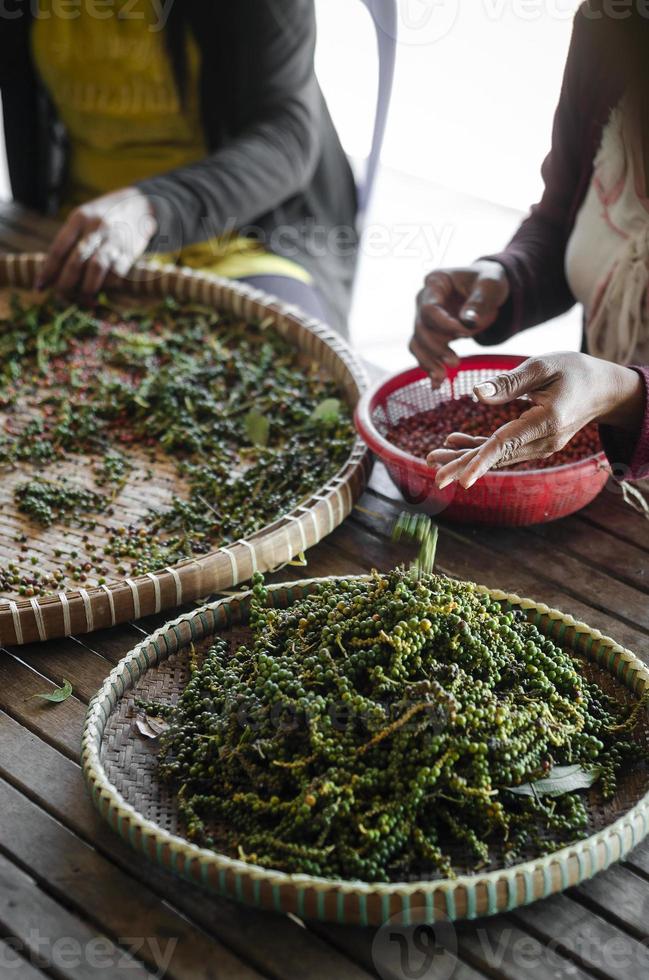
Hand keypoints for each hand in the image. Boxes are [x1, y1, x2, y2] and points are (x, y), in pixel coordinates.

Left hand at [38, 188, 157, 296]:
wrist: (140, 206)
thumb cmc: (104, 217)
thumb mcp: (84, 219)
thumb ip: (69, 241)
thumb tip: (52, 273)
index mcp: (79, 218)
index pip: (58, 249)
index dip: (47, 272)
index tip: (40, 286)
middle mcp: (96, 228)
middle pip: (75, 262)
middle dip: (65, 284)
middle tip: (60, 295)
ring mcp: (114, 241)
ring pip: (95, 269)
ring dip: (86, 288)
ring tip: (81, 296)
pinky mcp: (129, 253)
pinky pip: (114, 275)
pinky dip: (105, 286)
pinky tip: (100, 288)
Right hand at [411, 260, 509, 385]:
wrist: (487, 290)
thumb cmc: (489, 282)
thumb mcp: (490, 285)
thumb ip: (479, 301)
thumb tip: (468, 322)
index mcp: (435, 282)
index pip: (429, 309)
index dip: (445, 325)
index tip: (467, 334)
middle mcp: (423, 300)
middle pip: (420, 329)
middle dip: (436, 348)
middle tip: (455, 362)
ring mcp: (424, 319)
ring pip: (417, 343)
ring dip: (428, 362)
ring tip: (442, 378)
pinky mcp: (430, 335)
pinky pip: (423, 353)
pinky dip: (429, 368)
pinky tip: (437, 384)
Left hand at [427, 352, 644, 488]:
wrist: (603, 390)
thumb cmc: (575, 370)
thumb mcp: (544, 365)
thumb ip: (510, 382)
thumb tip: (475, 394)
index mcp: (547, 421)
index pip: (508, 444)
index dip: (481, 460)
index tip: (461, 480)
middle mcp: (544, 441)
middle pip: (497, 455)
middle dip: (464, 465)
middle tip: (435, 476)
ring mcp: (540, 446)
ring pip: (497, 455)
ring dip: (466, 457)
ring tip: (434, 457)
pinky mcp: (535, 443)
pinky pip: (504, 449)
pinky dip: (479, 447)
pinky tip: (455, 441)